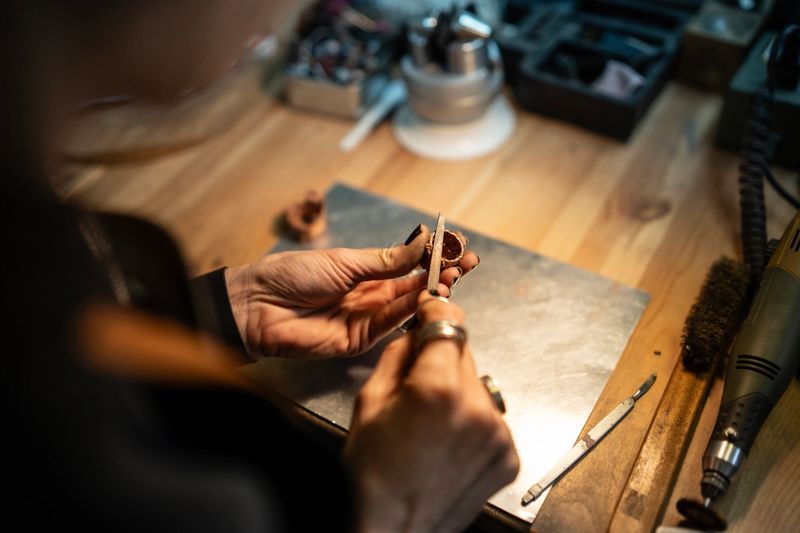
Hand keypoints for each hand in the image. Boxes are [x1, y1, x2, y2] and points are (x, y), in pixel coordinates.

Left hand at [224, 225, 478, 358]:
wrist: (259, 305)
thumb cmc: (294, 274)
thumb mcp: (345, 260)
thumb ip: (386, 259)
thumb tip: (421, 243)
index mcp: (365, 271)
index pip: (408, 264)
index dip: (432, 257)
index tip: (457, 247)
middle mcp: (370, 295)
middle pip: (413, 287)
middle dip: (440, 275)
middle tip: (465, 265)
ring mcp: (366, 319)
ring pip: (407, 306)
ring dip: (430, 293)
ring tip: (452, 278)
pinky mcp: (360, 341)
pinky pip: (390, 325)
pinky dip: (410, 312)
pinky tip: (428, 298)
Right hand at [344, 293, 519, 532]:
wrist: (398, 531)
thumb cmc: (375, 474)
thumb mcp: (369, 403)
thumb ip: (397, 356)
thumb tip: (416, 332)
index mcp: (438, 389)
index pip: (449, 323)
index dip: (438, 309)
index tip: (432, 304)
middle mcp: (477, 406)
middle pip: (464, 353)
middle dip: (442, 357)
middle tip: (418, 382)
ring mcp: (499, 432)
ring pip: (477, 385)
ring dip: (457, 390)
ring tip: (432, 422)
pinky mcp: (509, 453)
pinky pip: (490, 416)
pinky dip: (471, 419)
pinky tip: (448, 440)